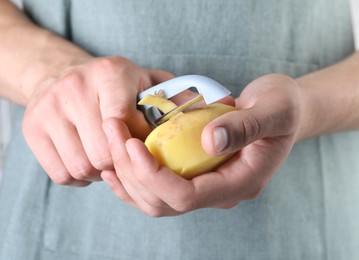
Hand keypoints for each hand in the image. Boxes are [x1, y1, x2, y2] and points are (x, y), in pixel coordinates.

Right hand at [22, 56, 171, 185]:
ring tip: (109, 159)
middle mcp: (75, 88)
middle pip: (104, 153)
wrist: (59, 72)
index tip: (145, 148)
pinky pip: (61, 174)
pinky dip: (80, 177)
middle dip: (121, 164)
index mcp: (110, 74)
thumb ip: (175, 97)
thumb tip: (213, 111)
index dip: (138, 146)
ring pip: (82, 168)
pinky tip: (89, 161)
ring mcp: (49, 108)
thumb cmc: (113, 84)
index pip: (125, 124)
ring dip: (101, 173)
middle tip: (128, 159)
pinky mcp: (31, 128)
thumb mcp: (145, 81)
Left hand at [101, 74, 301, 215]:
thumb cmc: (282, 106)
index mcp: (240, 182)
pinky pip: (158, 188)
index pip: (188, 196)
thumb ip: (245, 126)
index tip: (132, 144)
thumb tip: (208, 142)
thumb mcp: (273, 109)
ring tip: (109, 143)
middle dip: (132, 173)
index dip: (154, 176)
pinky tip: (117, 160)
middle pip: (164, 202)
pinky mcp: (196, 175)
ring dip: (127, 175)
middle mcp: (220, 193)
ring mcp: (207, 186)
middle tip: (112, 134)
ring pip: (156, 200)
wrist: (283, 110)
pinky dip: (133, 178)